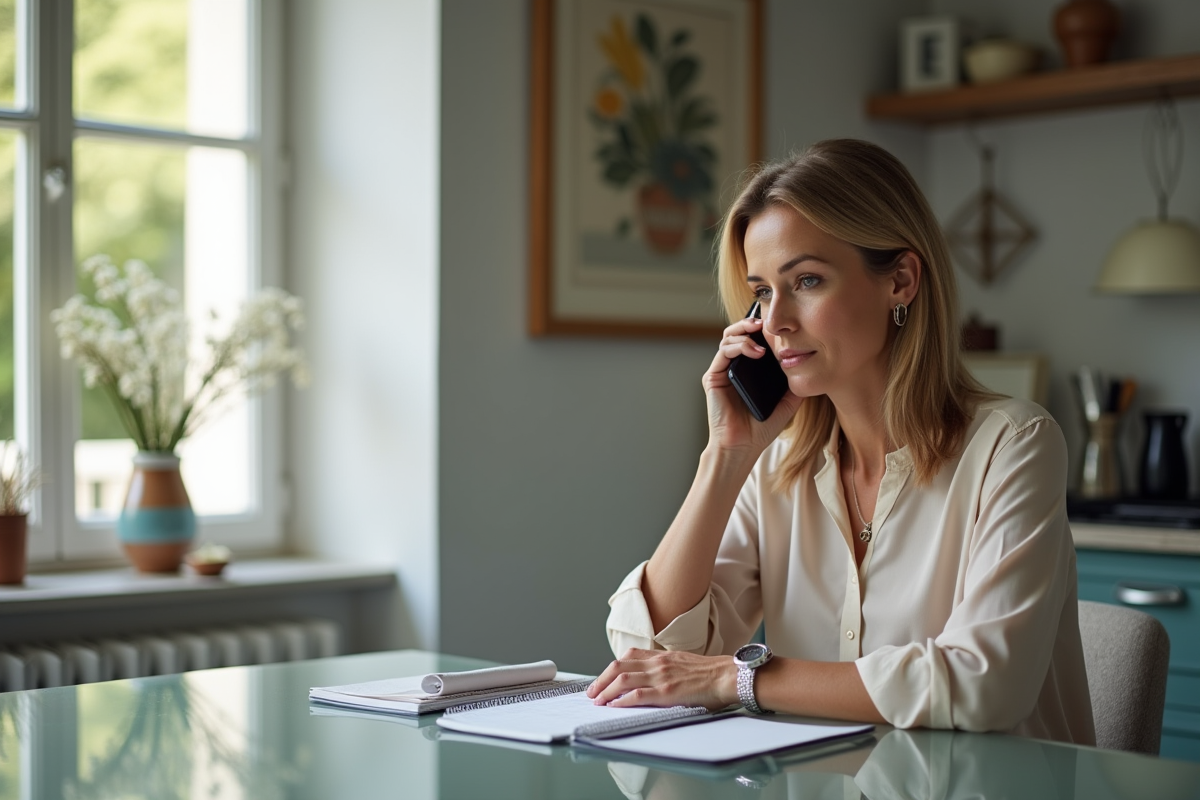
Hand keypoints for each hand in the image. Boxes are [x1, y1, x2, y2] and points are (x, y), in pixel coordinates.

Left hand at [585, 648, 737, 710]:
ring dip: (606, 690)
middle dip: (601, 679)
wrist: (728, 676)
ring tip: (597, 700)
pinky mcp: (667, 691)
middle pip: (619, 666)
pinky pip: (638, 694)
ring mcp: (661, 676)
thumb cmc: (711, 673)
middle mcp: (658, 663)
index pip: (628, 656)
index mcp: (661, 656)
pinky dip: (622, 700)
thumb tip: (652, 680)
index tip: (603, 678)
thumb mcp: (683, 664)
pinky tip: (614, 705)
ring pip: (623, 679)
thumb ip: (666, 669)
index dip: (611, 668)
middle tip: (592, 691)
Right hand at [704, 317, 804, 454]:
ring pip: (728, 338)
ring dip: (744, 331)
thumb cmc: (761, 428)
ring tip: (760, 331)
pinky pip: (723, 353)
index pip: (753, 341)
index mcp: (749, 370)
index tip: (780, 323)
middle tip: (766, 320)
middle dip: (751, 322)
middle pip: (738, 333)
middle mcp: (734, 367)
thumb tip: (811, 366)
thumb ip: (795, 384)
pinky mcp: (713, 377)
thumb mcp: (787, 402)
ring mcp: (722, 371)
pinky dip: (738, 346)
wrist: (743, 446)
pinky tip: (755, 351)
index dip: (763, 329)